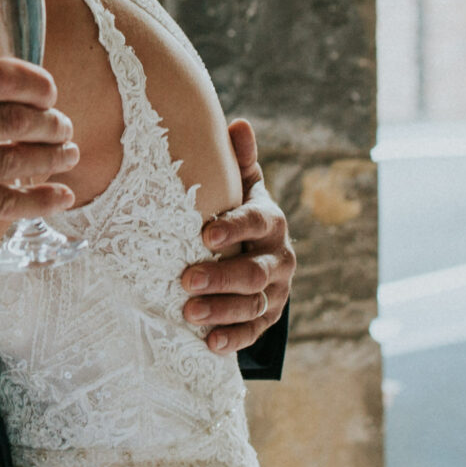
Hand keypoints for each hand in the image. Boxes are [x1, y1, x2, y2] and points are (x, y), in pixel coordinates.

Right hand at [0, 59, 79, 275]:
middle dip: (52, 124)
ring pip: (17, 162)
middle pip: (18, 120)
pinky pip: (3, 203)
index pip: (2, 76)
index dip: (39, 85)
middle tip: (62, 126)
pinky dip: (40, 200)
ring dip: (53, 158)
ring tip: (67, 154)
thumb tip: (3, 84)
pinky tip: (61, 196)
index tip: (49, 92)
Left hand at [180, 120, 295, 354]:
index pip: (257, 222)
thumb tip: (237, 123)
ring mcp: (276, 290)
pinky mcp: (269, 317)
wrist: (265, 254)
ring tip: (189, 314)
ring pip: (254, 304)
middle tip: (186, 280)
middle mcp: (279, 257)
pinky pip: (254, 331)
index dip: (234, 228)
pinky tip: (210, 343)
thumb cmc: (243, 213)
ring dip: (222, 311)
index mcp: (271, 222)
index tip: (205, 234)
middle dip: (221, 277)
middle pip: (254, 271)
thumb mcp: (244, 188)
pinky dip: (234, 338)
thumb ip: (240, 161)